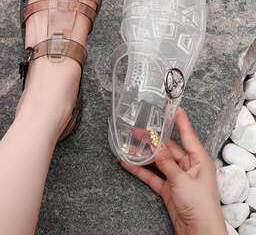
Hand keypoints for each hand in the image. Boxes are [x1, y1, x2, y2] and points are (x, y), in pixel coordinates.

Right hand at [120, 108, 225, 234]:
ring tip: (128, 145)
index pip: (187, 134)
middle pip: (167, 147)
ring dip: (143, 154)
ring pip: (157, 160)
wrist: (199, 232)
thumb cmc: (200, 206)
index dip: (179, 120)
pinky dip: (140, 169)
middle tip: (136, 131)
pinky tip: (128, 163)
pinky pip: (152, 175)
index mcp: (198, 159)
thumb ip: (166, 162)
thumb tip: (154, 146)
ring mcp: (177, 176)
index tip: (172, 107)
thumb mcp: (181, 180)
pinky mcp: (168, 188)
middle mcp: (188, 165)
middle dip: (151, 140)